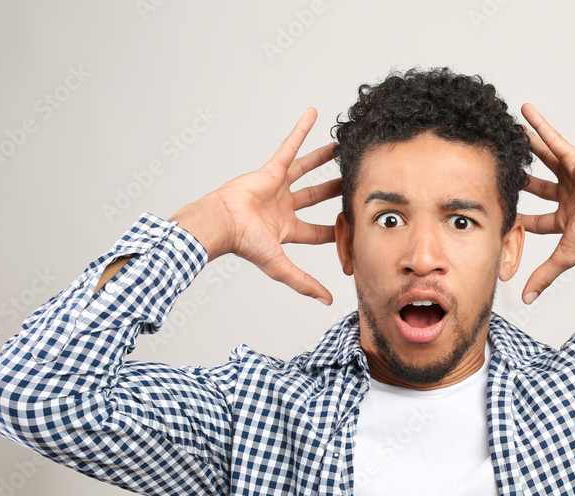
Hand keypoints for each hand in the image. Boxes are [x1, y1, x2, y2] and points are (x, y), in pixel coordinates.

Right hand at [173, 107, 340, 304]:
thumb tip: (328, 301)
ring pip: (305, 169)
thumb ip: (304, 283)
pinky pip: (289, 145)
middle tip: (352, 180)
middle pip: (315, 197)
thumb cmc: (244, 245)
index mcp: (285, 230)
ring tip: (340, 147)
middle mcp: (282, 207)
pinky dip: (300, 130)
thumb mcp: (280, 267)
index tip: (353, 223)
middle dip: (333, 190)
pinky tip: (314, 115)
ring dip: (322, 158)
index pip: (318, 230)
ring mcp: (276, 187)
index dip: (335, 229)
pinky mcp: (270, 169)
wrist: (221, 224)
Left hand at [518, 103, 574, 303]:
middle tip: (504, 173)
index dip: (521, 219)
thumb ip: (545, 275)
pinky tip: (524, 112)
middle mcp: (569, 197)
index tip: (505, 215)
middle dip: (523, 182)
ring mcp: (572, 177)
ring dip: (529, 148)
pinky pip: (553, 138)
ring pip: (544, 160)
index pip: (538, 220)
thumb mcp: (565, 255)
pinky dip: (539, 126)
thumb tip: (527, 300)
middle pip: (539, 188)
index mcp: (567, 219)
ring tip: (511, 136)